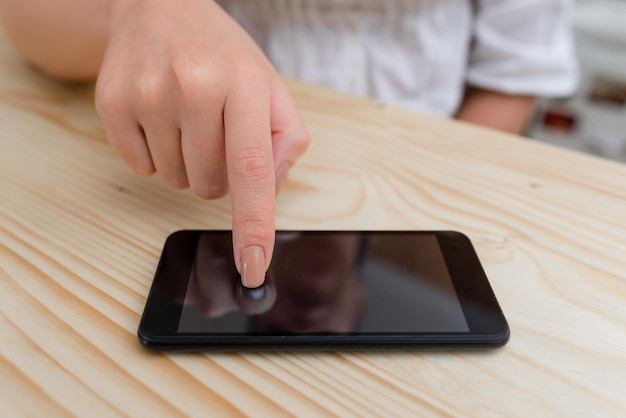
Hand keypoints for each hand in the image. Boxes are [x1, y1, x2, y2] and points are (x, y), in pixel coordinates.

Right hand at [95, 0, 308, 286]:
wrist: (158, 9)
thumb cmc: (222, 55)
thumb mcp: (269, 85)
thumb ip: (286, 139)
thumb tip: (269, 188)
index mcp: (243, 85)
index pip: (252, 168)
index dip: (254, 225)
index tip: (253, 267)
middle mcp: (193, 87)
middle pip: (210, 186)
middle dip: (219, 173)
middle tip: (215, 130)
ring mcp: (148, 95)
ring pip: (175, 181)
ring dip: (188, 164)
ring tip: (188, 120)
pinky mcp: (113, 104)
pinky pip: (141, 168)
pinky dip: (155, 155)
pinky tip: (161, 119)